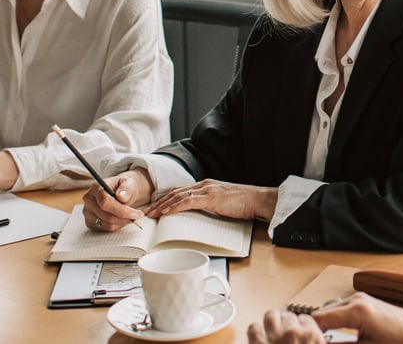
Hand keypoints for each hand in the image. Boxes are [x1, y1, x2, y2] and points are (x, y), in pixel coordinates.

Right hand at [81, 169, 150, 231]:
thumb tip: (121, 196)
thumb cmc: (123, 188)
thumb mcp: (128, 183)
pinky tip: (122, 219)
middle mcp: (88, 200)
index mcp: (96, 187)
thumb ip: (126, 188)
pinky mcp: (90, 222)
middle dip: (125, 218)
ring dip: (123, 222)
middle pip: (107, 216)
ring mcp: (87, 212)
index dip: (121, 210)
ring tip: (131, 216)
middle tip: (138, 215)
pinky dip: (117, 226)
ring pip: (108, 224)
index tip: (135, 213)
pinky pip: (106, 229)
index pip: (105, 202)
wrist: (119, 193)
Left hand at [143, 179, 277, 221]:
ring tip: (150, 214)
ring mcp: (206, 190)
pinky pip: (187, 202)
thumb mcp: (222, 204)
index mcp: (205, 185)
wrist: (258, 200)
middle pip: (174, 192)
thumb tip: (197, 216)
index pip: (179, 191)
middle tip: (144, 212)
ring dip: (161, 205)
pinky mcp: (211, 198)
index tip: (152, 207)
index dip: (164, 199)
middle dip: (157, 202)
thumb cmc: (243, 204)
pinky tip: (165, 213)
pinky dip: (174, 207)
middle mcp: (203, 185)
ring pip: (177, 196)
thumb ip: (209, 206)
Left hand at [247, 310, 325, 343]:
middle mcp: (293, 332)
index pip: (306, 318)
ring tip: (272, 330)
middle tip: (285, 333)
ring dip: (271, 322)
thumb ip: (317, 340)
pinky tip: (259, 337)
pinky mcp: (258, 343)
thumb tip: (314, 337)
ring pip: (271, 315)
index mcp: (312, 336)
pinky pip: (254, 328)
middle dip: (286, 324)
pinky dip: (256, 332)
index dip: (301, 325)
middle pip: (289, 315)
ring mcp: (274, 336)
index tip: (299, 330)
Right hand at [311, 293, 402, 343]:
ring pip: (329, 311)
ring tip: (321, 340)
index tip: (303, 342)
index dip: (308, 332)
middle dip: (314, 330)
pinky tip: (334, 333)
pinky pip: (339, 309)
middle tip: (311, 342)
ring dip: (323, 325)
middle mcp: (355, 299)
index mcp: (356, 311)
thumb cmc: (402, 342)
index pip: (318, 319)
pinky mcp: (363, 300)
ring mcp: (359, 297)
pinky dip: (333, 320)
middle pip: (321, 313)